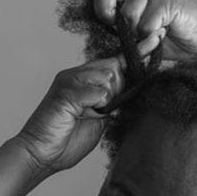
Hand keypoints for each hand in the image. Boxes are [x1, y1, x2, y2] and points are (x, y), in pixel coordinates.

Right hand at [15, 54, 155, 173]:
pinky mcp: (65, 92)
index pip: (115, 61)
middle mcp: (76, 75)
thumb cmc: (67, 139)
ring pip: (107, 76)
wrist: (41, 155)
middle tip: (101, 110)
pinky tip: (85, 114)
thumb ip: (113, 101)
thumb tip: (132, 88)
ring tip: (88, 114)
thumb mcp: (100, 117)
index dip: (136, 52)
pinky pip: (96, 91)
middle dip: (117, 89)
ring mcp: (69, 81)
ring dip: (105, 99)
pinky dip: (96, 104)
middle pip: (114, 67)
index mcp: (85, 79)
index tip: (156, 40)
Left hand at [94, 0, 196, 59]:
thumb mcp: (137, 33)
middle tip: (139, 32)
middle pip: (114, 4)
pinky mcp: (168, 1)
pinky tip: (166, 32)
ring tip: (156, 33)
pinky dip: (153, 38)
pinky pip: (147, 25)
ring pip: (129, 16)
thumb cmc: (169, 38)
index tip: (115, 26)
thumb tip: (99, 34)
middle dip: (123, 26)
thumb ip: (120, 28)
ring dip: (140, 34)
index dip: (104, 10)